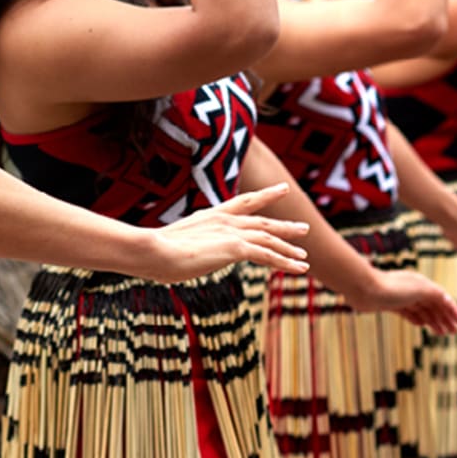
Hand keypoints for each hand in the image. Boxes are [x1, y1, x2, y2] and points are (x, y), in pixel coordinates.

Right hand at [142, 184, 310, 283]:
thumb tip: (173, 255)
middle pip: (261, 219)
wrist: (151, 250)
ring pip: (268, 237)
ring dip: (288, 247)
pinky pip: (268, 255)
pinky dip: (286, 261)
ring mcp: (229, 232)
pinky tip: (299, 268)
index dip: (264, 195)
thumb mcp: (170, 243)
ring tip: (304, 256)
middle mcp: (223, 220)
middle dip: (283, 225)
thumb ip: (181, 245)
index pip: (242, 202)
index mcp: (209, 215)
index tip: (281, 189)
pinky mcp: (234, 248)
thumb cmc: (152, 250)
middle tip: (303, 227)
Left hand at [351, 267, 456, 334]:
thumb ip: (434, 293)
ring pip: (420, 310)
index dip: (452, 310)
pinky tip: (421, 325)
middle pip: (432, 305)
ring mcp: (399, 296)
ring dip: (432, 321)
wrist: (363, 288)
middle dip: (444, 318)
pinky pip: (406, 312)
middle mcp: (411, 288)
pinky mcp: (388, 303)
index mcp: (420, 283)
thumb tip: (445, 299)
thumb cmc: (391, 287)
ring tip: (441, 333)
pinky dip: (415, 318)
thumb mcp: (418, 289)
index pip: (441, 298)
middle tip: (452, 333)